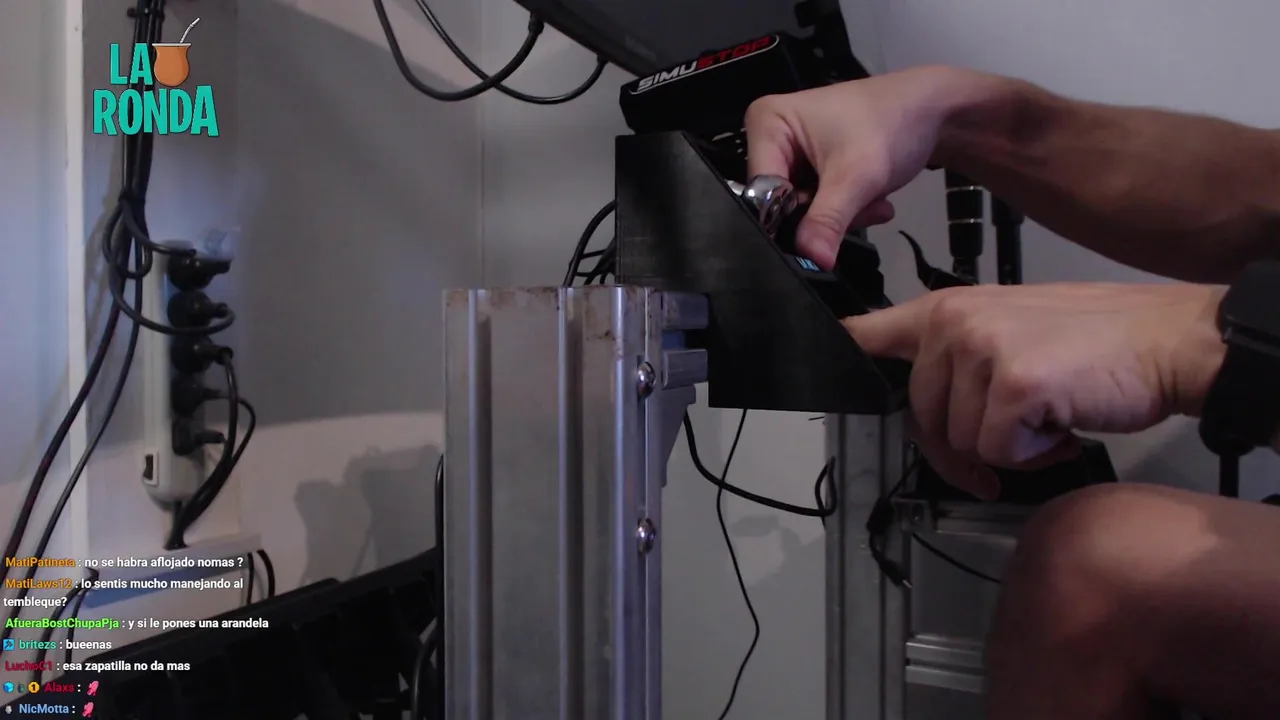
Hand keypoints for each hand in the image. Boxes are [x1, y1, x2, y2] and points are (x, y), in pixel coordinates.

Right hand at [745, 66, 978, 267]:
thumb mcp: (857, 176)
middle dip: (823, 214)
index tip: (824, 227)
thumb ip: (828, 220)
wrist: (931, 111)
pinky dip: (844, 207)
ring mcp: (789, 151)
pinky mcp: (808, 165)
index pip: (761, 190)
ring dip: (840, 214)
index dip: (789, 216)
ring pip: (800, 208)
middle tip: (861, 205)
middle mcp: (768, 135)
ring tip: (872, 199)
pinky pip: (815, 203)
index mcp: (765, 122)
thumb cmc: (891, 126)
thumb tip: (812, 260)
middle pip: (779, 202)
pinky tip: (869, 195)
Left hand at [843, 283, 1225, 497]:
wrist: (1165, 341)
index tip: (825, 356)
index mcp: (947, 309)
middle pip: (922, 418)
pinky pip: (995, 453)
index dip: (847, 351)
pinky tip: (1061, 427)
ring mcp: (980, 350)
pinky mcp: (1012, 384)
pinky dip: (1032, 456)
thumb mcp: (1011, 330)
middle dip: (963, 448)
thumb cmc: (1096, 344)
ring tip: (1048, 417)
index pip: (873, 330)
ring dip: (1007, 449)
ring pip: (959, 441)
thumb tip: (928, 409)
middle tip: (1016, 440)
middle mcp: (953, 324)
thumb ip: (959, 357)